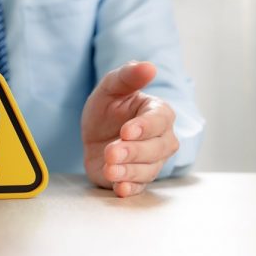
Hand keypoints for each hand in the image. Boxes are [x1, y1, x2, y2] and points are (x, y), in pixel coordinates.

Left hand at [81, 61, 178, 196]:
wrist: (94, 135)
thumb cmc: (108, 108)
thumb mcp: (110, 88)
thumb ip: (127, 76)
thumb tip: (149, 66)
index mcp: (157, 113)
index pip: (160, 120)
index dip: (145, 127)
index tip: (126, 131)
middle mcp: (161, 139)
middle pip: (157, 148)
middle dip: (134, 151)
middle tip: (111, 151)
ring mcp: (151, 161)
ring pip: (148, 169)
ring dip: (128, 171)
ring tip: (109, 169)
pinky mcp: (137, 179)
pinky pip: (139, 187)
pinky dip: (130, 189)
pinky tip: (119, 189)